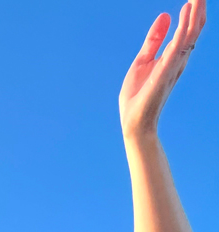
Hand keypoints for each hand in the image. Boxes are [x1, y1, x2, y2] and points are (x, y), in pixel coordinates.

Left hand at [119, 0, 204, 138]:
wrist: (133, 121)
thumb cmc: (138, 95)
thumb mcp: (143, 60)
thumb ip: (154, 39)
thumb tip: (165, 15)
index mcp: (172, 58)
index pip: (187, 32)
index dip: (191, 14)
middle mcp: (177, 61)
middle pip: (192, 32)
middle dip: (197, 12)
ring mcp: (172, 67)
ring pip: (188, 38)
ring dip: (194, 17)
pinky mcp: (163, 74)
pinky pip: (176, 50)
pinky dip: (181, 33)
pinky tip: (185, 18)